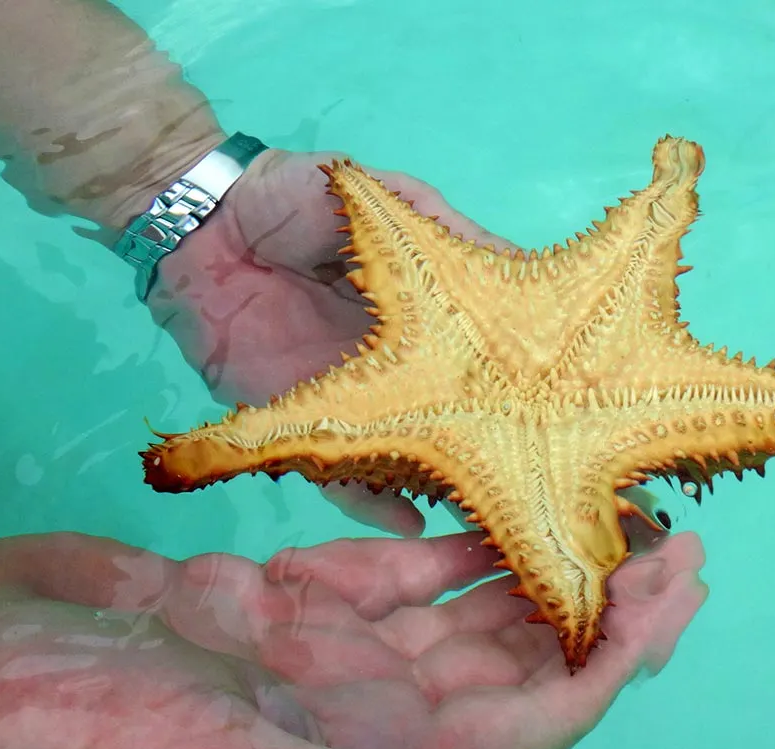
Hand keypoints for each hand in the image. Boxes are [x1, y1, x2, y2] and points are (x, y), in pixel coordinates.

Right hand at [0, 528, 705, 748]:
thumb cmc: (66, 731)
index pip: (529, 721)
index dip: (608, 666)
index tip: (670, 596)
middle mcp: (361, 709)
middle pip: (518, 663)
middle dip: (603, 608)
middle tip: (680, 545)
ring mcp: (320, 652)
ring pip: (464, 615)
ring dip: (540, 567)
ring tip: (612, 514)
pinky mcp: (273, 599)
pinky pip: (387, 573)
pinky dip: (446, 541)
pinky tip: (494, 502)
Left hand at [146, 147, 514, 537]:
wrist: (201, 222)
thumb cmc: (296, 199)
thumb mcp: (389, 201)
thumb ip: (451, 237)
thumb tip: (529, 267)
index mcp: (423, 322)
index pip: (484, 363)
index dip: (522, 387)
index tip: (573, 413)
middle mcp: (396, 371)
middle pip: (452, 420)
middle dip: (491, 452)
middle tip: (540, 481)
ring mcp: (349, 402)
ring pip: (405, 453)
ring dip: (442, 482)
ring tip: (488, 515)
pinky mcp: (298, 422)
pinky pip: (334, 473)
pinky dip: (368, 501)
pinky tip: (409, 523)